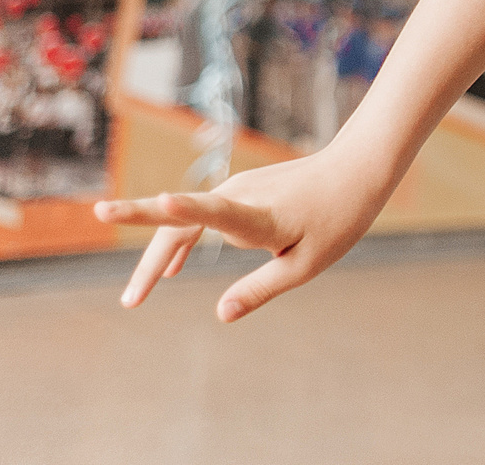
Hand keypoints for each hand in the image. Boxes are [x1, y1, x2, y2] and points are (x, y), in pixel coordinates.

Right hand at [93, 145, 390, 321]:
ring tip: (135, 298)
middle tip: (127, 302)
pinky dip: (182, 241)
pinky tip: (170, 269)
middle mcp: (240, 196)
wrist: (357, 169)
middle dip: (146, 260)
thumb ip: (261, 288)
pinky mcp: (241, 189)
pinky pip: (200, 216)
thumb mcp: (306, 264)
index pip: (215, 212)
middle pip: (180, 224)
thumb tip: (221, 315)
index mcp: (260, 216)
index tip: (160, 201)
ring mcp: (237, 188)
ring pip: (185, 222)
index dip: (186, 209)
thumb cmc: (338, 218)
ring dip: (158, 256)